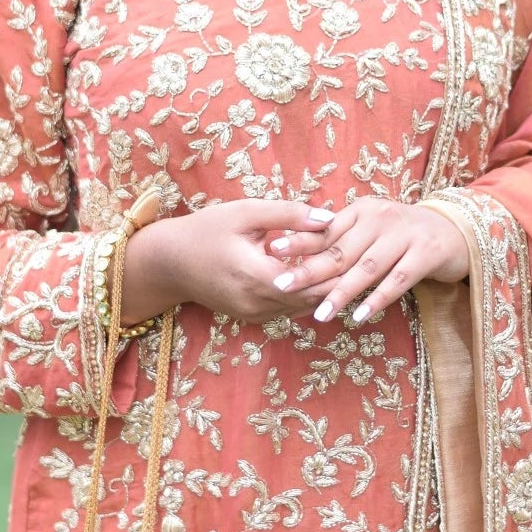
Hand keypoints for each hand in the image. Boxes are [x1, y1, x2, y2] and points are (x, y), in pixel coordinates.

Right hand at [124, 198, 341, 326]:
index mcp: (255, 276)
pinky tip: (321, 276)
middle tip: (363, 260)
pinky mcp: (253, 318)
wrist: (169, 262)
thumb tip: (330, 218)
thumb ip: (289, 215)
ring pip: (302, 307)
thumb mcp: (247, 213)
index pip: (311, 281)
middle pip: (311, 298)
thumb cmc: (207, 230)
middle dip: (336, 280)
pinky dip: (305, 294)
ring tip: (349, 267)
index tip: (359, 250)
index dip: (337, 268)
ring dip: (323, 289)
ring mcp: (254, 315)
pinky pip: (288, 309)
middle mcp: (257, 304)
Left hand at [265, 197, 468, 324]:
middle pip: (341, 250)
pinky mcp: (427, 252)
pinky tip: (360, 315)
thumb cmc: (403, 235)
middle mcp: (380, 218)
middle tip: (282, 286)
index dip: (299, 241)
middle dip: (310, 269)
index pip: (325, 229)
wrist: (456, 229)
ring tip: (319, 313)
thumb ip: (343, 240)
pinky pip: (399, 279)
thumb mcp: (372, 229)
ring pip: (367, 268)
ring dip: (341, 292)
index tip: (272, 250)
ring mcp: (405, 235)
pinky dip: (378, 299)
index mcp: (362, 211)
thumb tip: (299, 258)